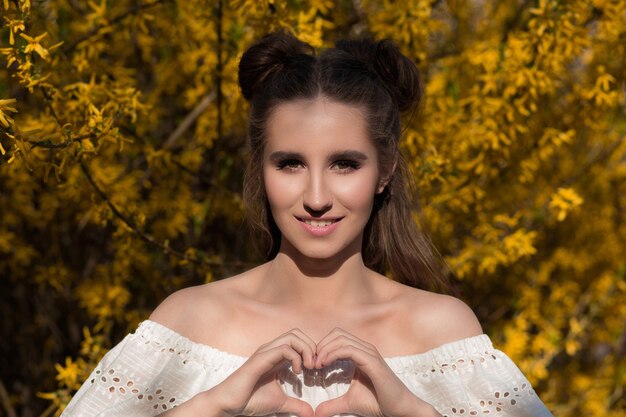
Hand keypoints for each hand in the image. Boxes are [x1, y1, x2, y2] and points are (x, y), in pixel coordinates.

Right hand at [209, 329, 315, 416]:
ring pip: (292, 336)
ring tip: (308, 367)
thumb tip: (311, 414)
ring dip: (306, 349)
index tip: (316, 369)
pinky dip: (296, 357)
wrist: (229, 404)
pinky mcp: (260, 359)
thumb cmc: (251, 400)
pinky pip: (283, 349)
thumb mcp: (280, 403)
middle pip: (297, 332)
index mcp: (276, 355)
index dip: (311, 350)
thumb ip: (296, 405)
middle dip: (311, 346)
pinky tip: (298, 372)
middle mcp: (270, 349)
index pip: (298, 339)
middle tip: (315, 366)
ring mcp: (265, 352)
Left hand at [313, 328, 440, 416]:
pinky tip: (324, 365)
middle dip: (321, 346)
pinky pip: (349, 349)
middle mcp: (365, 349)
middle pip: (337, 334)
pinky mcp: (372, 361)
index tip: (312, 364)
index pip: (337, 338)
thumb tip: (317, 412)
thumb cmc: (379, 403)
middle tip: (311, 363)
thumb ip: (333, 404)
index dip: (322, 348)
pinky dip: (333, 354)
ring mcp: (369, 353)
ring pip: (341, 338)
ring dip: (324, 349)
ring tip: (316, 365)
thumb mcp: (349, 402)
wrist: (399, 409)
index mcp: (360, 353)